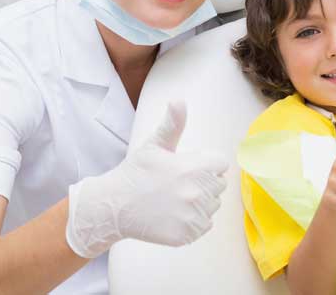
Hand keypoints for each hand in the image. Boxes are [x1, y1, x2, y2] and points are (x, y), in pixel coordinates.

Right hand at [66, 101, 229, 257]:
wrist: (114, 207)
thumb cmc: (136, 172)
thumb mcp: (154, 145)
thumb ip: (173, 124)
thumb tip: (179, 100)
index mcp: (194, 167)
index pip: (221, 164)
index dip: (205, 164)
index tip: (187, 168)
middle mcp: (197, 192)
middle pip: (219, 186)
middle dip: (204, 183)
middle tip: (177, 185)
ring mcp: (192, 216)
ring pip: (212, 206)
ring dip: (200, 204)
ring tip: (174, 200)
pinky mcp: (187, 235)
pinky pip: (204, 226)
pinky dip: (193, 222)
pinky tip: (174, 215)